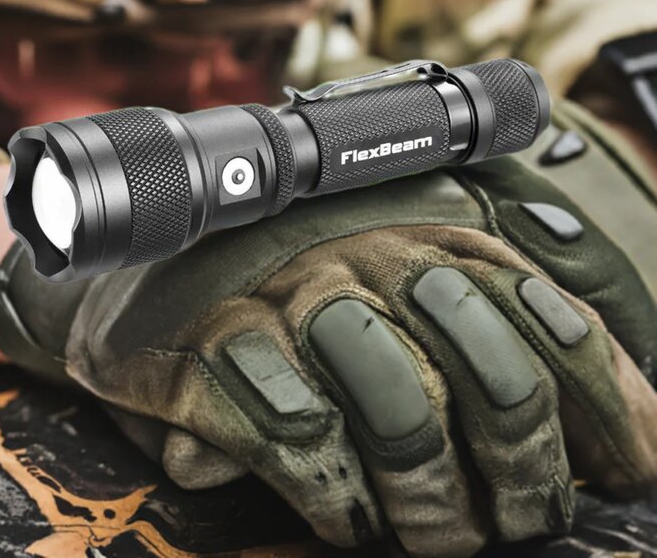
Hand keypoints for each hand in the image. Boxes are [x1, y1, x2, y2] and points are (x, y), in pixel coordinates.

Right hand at [0, 103, 656, 556]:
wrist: (161, 273)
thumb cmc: (306, 303)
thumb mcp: (416, 298)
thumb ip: (512, 341)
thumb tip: (639, 433)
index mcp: (433, 240)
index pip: (553, 319)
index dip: (611, 405)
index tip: (628, 471)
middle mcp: (371, 260)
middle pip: (492, 374)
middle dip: (526, 468)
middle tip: (523, 520)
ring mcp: (294, 301)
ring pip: (403, 416)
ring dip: (435, 502)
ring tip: (438, 535)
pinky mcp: (221, 348)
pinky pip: (303, 439)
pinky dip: (340, 498)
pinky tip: (350, 515)